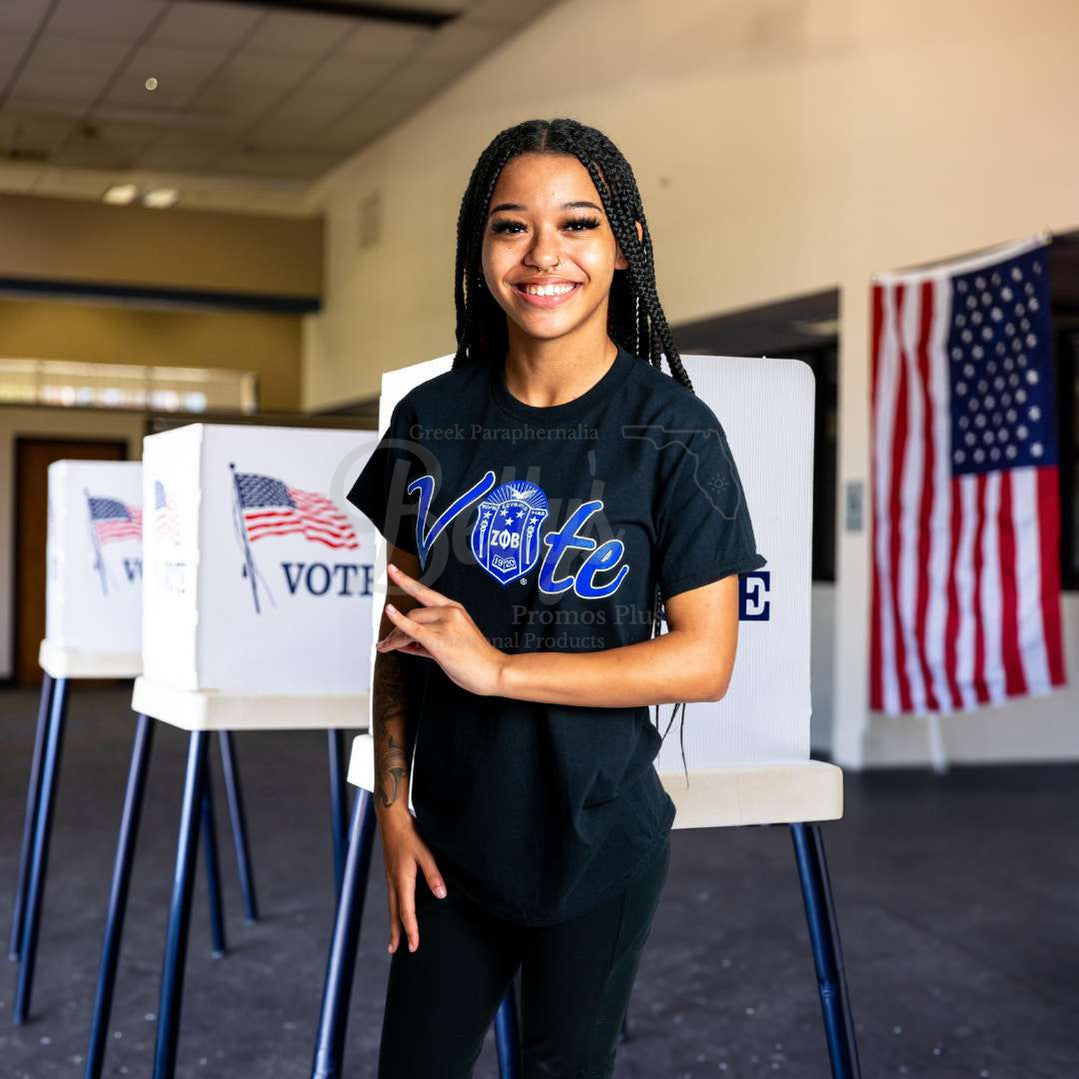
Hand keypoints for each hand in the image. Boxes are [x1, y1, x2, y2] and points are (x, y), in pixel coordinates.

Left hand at [376, 562, 506, 696]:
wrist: (494, 671)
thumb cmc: (476, 661)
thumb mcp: (452, 644)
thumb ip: (425, 642)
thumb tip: (402, 643)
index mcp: (454, 609)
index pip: (424, 592)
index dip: (405, 580)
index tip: (392, 570)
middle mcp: (450, 611)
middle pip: (412, 614)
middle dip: (395, 629)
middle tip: (385, 642)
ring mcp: (446, 623)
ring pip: (410, 623)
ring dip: (394, 637)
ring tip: (385, 647)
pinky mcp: (439, 638)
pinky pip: (412, 628)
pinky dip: (398, 621)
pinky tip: (389, 612)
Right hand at [379, 811, 447, 953]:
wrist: (392, 819)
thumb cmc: (410, 834)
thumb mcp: (425, 853)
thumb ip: (433, 874)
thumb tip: (440, 895)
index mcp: (402, 880)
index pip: (407, 912)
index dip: (411, 930)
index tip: (413, 947)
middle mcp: (393, 881)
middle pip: (394, 913)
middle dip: (396, 933)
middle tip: (395, 951)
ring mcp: (390, 877)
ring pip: (392, 905)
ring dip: (393, 923)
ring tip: (393, 938)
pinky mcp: (391, 871)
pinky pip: (392, 896)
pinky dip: (394, 909)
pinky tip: (398, 910)